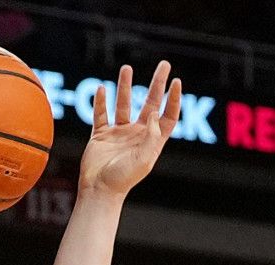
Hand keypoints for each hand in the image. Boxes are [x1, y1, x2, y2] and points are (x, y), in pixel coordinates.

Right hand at [79, 61, 181, 197]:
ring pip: (123, 105)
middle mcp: (137, 134)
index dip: (173, 99)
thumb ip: (152, 135)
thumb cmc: (122, 179)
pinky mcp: (101, 136)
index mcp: (151, 141)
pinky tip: (101, 89)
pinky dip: (100, 102)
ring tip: (126, 68)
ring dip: (125, 86)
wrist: (98, 190)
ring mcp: (118, 134)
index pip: (167, 116)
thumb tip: (155, 112)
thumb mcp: (143, 159)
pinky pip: (101, 115)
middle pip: (150, 104)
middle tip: (163, 65)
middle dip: (157, 84)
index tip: (175, 81)